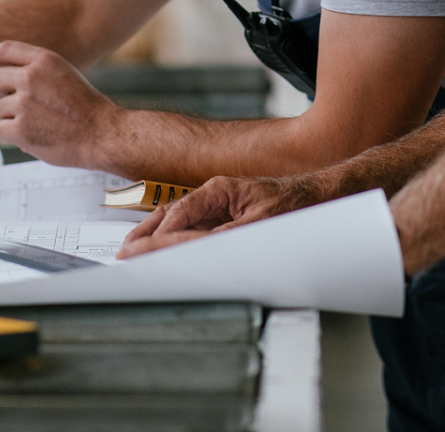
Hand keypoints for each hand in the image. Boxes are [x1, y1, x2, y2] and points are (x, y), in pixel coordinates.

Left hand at [0, 41, 120, 167]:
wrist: (102, 133)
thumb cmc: (85, 107)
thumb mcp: (64, 74)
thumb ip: (37, 70)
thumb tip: (3, 73)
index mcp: (44, 60)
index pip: (5, 50)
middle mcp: (31, 77)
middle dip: (3, 92)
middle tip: (18, 105)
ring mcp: (24, 103)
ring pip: (0, 108)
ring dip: (13, 118)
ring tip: (39, 123)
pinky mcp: (20, 129)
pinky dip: (12, 136)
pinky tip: (32, 136)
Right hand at [117, 173, 325, 256]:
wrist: (318, 198)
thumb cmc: (293, 204)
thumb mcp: (257, 224)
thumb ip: (221, 236)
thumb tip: (191, 247)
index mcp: (218, 190)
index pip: (179, 214)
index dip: (158, 236)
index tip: (139, 251)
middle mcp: (214, 197)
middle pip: (171, 215)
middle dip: (147, 234)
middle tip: (125, 254)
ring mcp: (218, 208)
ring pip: (177, 222)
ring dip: (155, 237)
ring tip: (133, 251)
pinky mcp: (224, 220)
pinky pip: (192, 230)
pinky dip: (173, 240)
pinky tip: (161, 250)